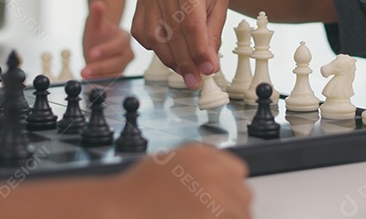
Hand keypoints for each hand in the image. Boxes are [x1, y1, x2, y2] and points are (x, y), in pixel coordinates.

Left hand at [82, 0, 132, 77]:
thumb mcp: (95, 23)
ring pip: (115, 73)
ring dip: (100, 76)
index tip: (91, 53)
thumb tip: (97, 3)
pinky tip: (91, 81)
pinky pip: (112, 80)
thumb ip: (97, 14)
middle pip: (118, 62)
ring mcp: (123, 64)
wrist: (100, 41)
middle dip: (101, 67)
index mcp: (124, 38)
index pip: (118, 45)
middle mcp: (127, 52)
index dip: (106, 50)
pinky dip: (102, 81)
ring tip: (85, 76)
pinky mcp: (118, 73)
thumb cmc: (100, 31)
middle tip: (85, 71)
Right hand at [111, 145, 251, 218]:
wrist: (121, 205)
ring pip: (243, 211)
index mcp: (201, 153)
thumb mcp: (167, 162)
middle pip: (244, 192)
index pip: (238, 171)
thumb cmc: (136, 189)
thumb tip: (215, 179)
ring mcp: (213, 190)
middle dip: (234, 207)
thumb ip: (194, 166)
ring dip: (232, 218)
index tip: (224, 201)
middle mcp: (211, 168)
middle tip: (220, 216)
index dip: (230, 189)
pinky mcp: (211, 211)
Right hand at [130, 0, 234, 88]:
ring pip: (154, 36)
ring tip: (185, 71)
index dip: (199, 52)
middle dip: (184, 62)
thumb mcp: (220, 8)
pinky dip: (153, 47)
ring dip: (169, 59)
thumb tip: (207, 67)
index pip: (191, 25)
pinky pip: (141, 32)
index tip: (207, 71)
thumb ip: (212, 37)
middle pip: (171, 34)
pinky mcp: (140, 1)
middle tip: (195, 81)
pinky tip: (169, 53)